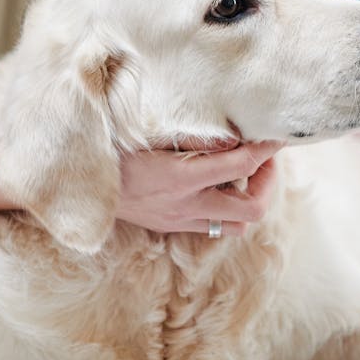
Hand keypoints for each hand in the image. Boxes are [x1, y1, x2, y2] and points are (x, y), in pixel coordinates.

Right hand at [115, 140, 282, 236]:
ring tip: (244, 174)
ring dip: (248, 200)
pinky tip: (217, 187)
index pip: (241, 165)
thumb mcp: (153, 133)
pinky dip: (225, 209)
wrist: (80, 183)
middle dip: (268, 183)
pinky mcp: (171, 227)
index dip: (266, 150)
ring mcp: (179, 220)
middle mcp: (186, 205)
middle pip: (252, 208)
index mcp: (183, 177)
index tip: (279, 137)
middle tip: (263, 158)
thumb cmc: (114, 148)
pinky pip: (213, 227)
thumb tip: (235, 136)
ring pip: (236, 225)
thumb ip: (197, 137)